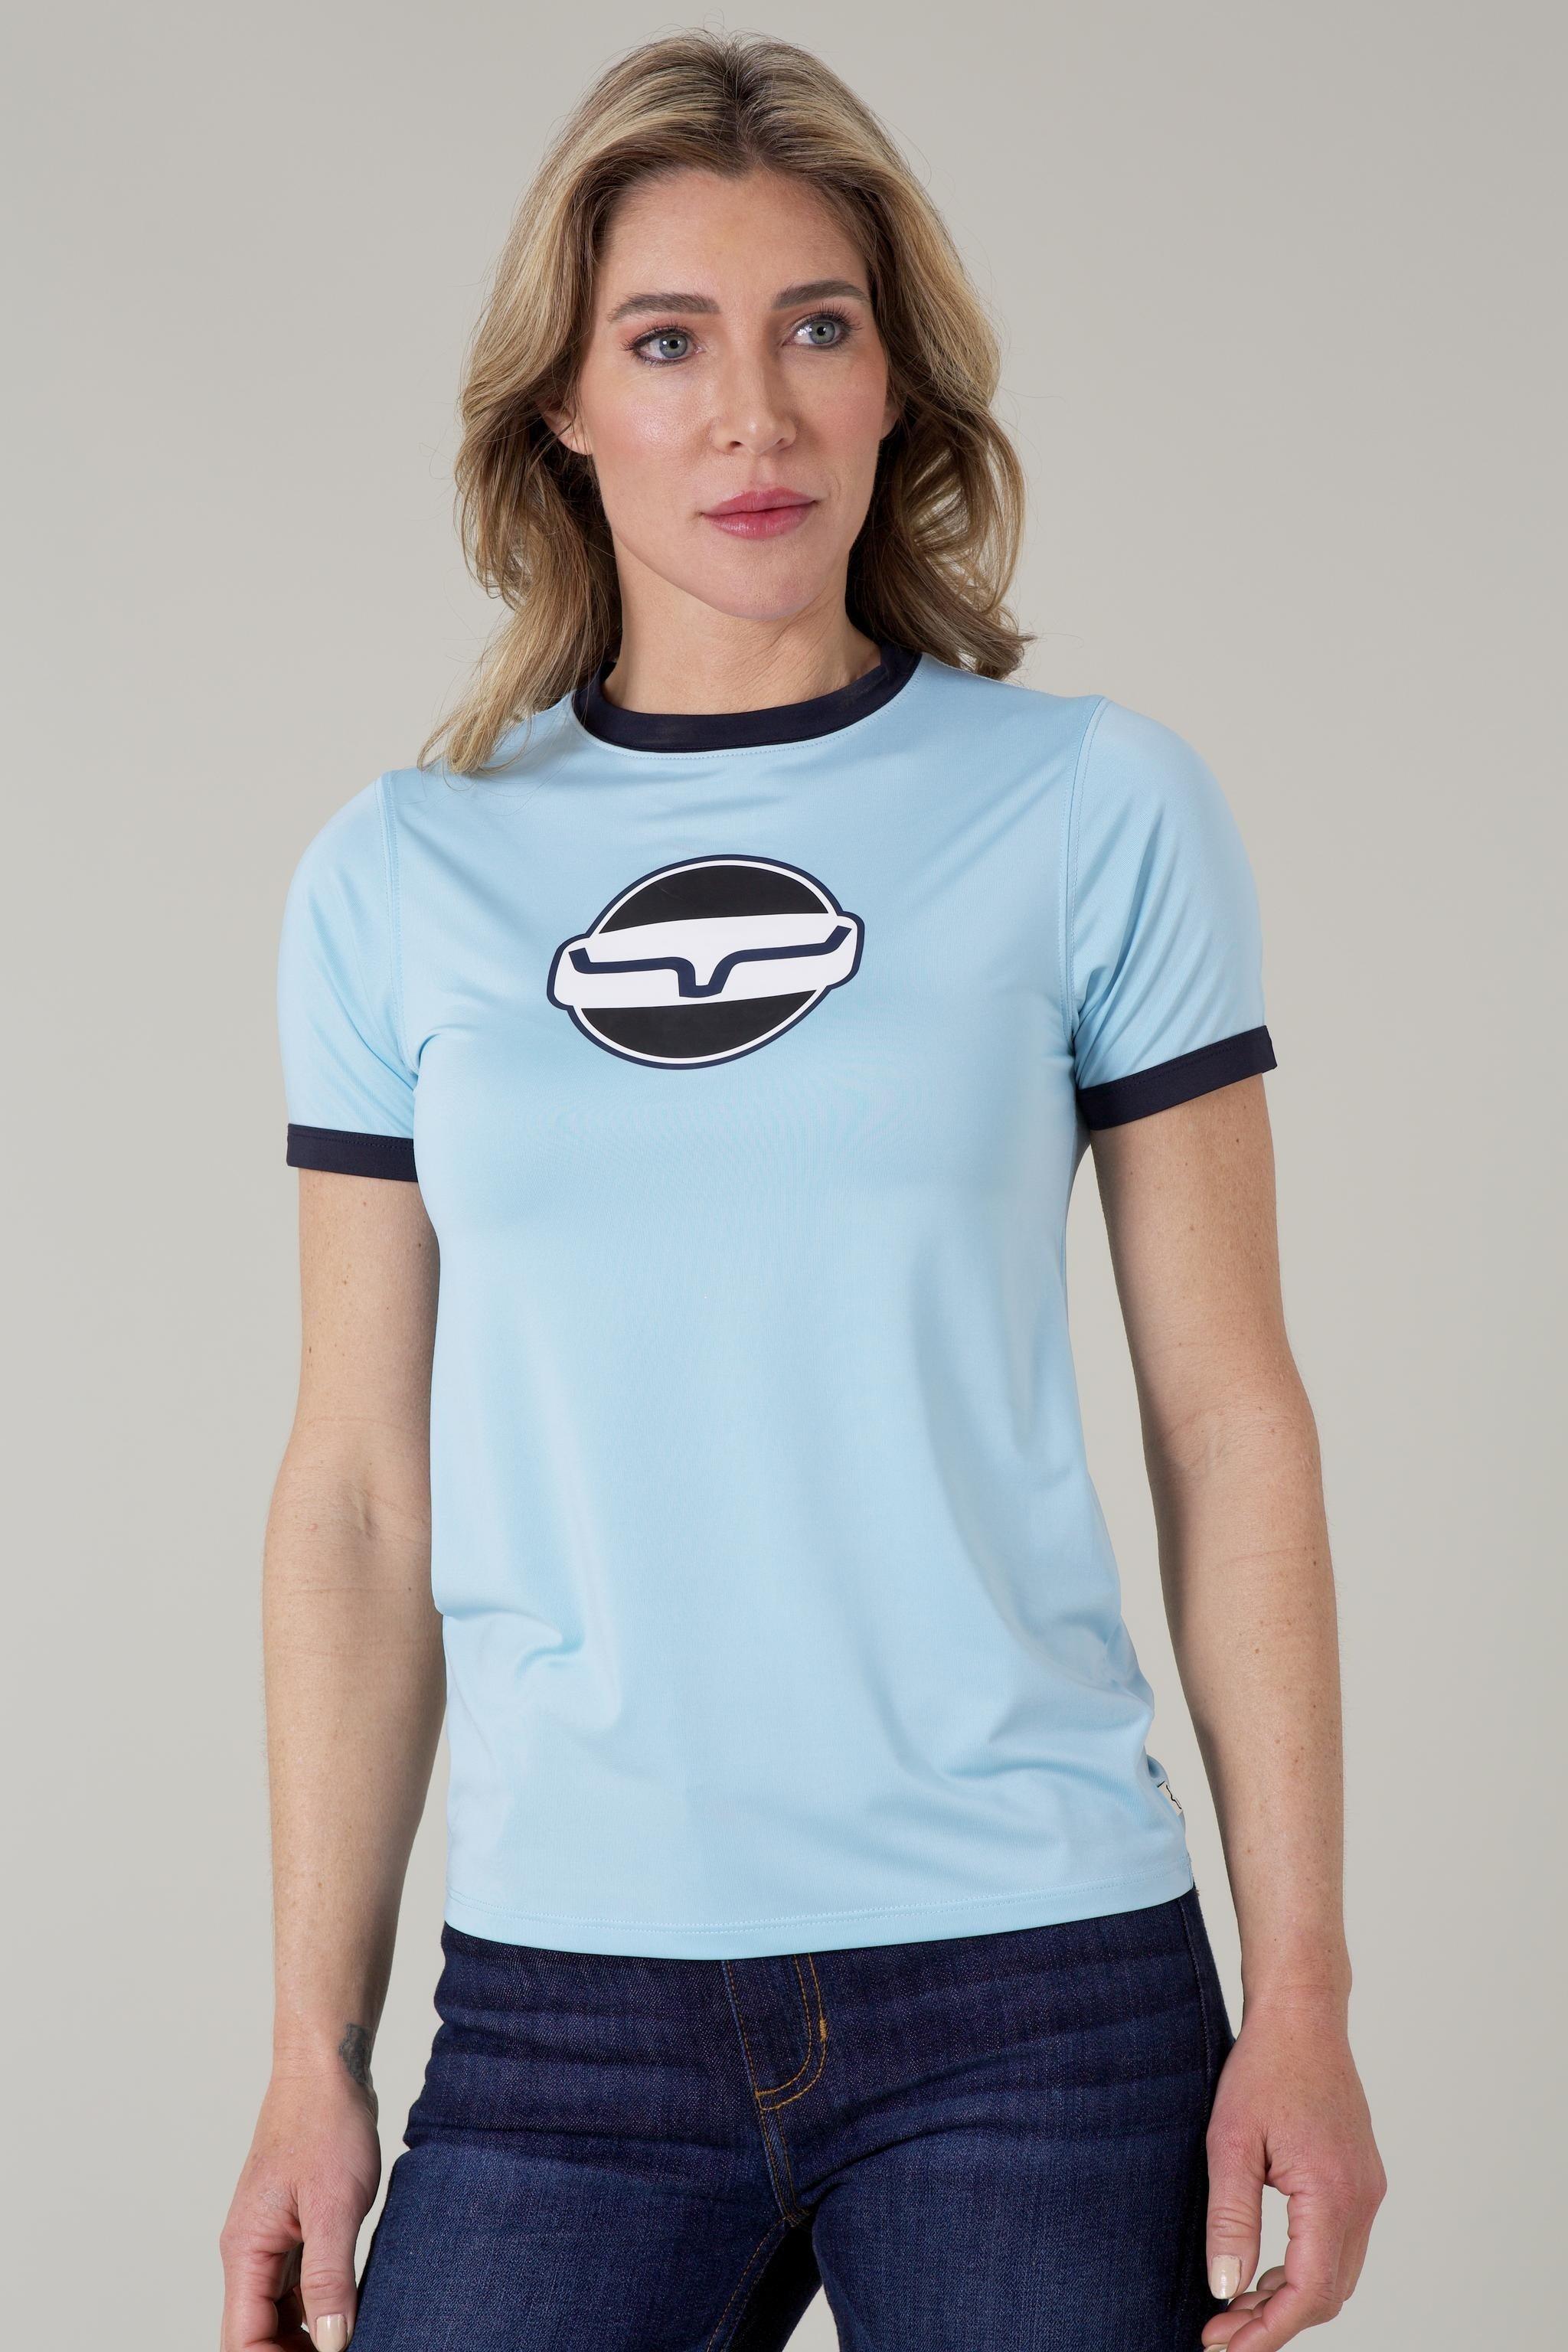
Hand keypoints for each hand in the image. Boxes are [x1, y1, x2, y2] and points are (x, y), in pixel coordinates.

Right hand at [219, 2058, 380, 2349]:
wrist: (327, 2069)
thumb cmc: (325, 2124)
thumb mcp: (334, 2206)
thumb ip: (328, 2278)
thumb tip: (333, 2343)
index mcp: (246, 2249)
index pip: (243, 2338)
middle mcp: (251, 2250)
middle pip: (257, 2331)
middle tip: (346, 2350)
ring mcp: (271, 2237)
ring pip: (279, 2310)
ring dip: (309, 2331)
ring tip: (354, 2335)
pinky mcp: (295, 2225)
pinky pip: (299, 2281)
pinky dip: (320, 2301)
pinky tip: (353, 2305)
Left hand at [1200, 1993, 1385, 2348]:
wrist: (1302, 2016)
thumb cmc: (1264, 2067)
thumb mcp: (1231, 2142)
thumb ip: (1230, 2220)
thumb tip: (1225, 2289)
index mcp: (1333, 2193)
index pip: (1308, 2293)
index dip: (1266, 2332)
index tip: (1223, 2348)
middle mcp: (1362, 2199)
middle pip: (1327, 2294)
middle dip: (1275, 2324)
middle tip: (1220, 2334)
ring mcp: (1367, 2190)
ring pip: (1337, 2275)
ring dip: (1291, 2300)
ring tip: (1236, 2308)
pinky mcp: (1361, 2180)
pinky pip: (1339, 2246)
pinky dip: (1305, 2270)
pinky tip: (1266, 2271)